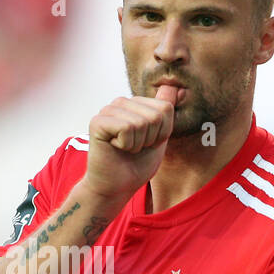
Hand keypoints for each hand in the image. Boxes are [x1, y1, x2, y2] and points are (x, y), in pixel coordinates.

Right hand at [82, 84, 180, 200]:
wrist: (116, 186)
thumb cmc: (136, 164)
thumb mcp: (159, 136)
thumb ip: (165, 111)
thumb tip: (175, 86)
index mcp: (136, 104)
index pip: (166, 108)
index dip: (162, 133)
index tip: (148, 143)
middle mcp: (121, 103)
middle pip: (156, 116)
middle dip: (150, 139)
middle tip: (135, 148)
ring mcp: (108, 110)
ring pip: (141, 123)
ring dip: (138, 144)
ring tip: (125, 149)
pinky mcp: (98, 122)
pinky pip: (127, 128)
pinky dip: (126, 145)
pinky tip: (115, 148)